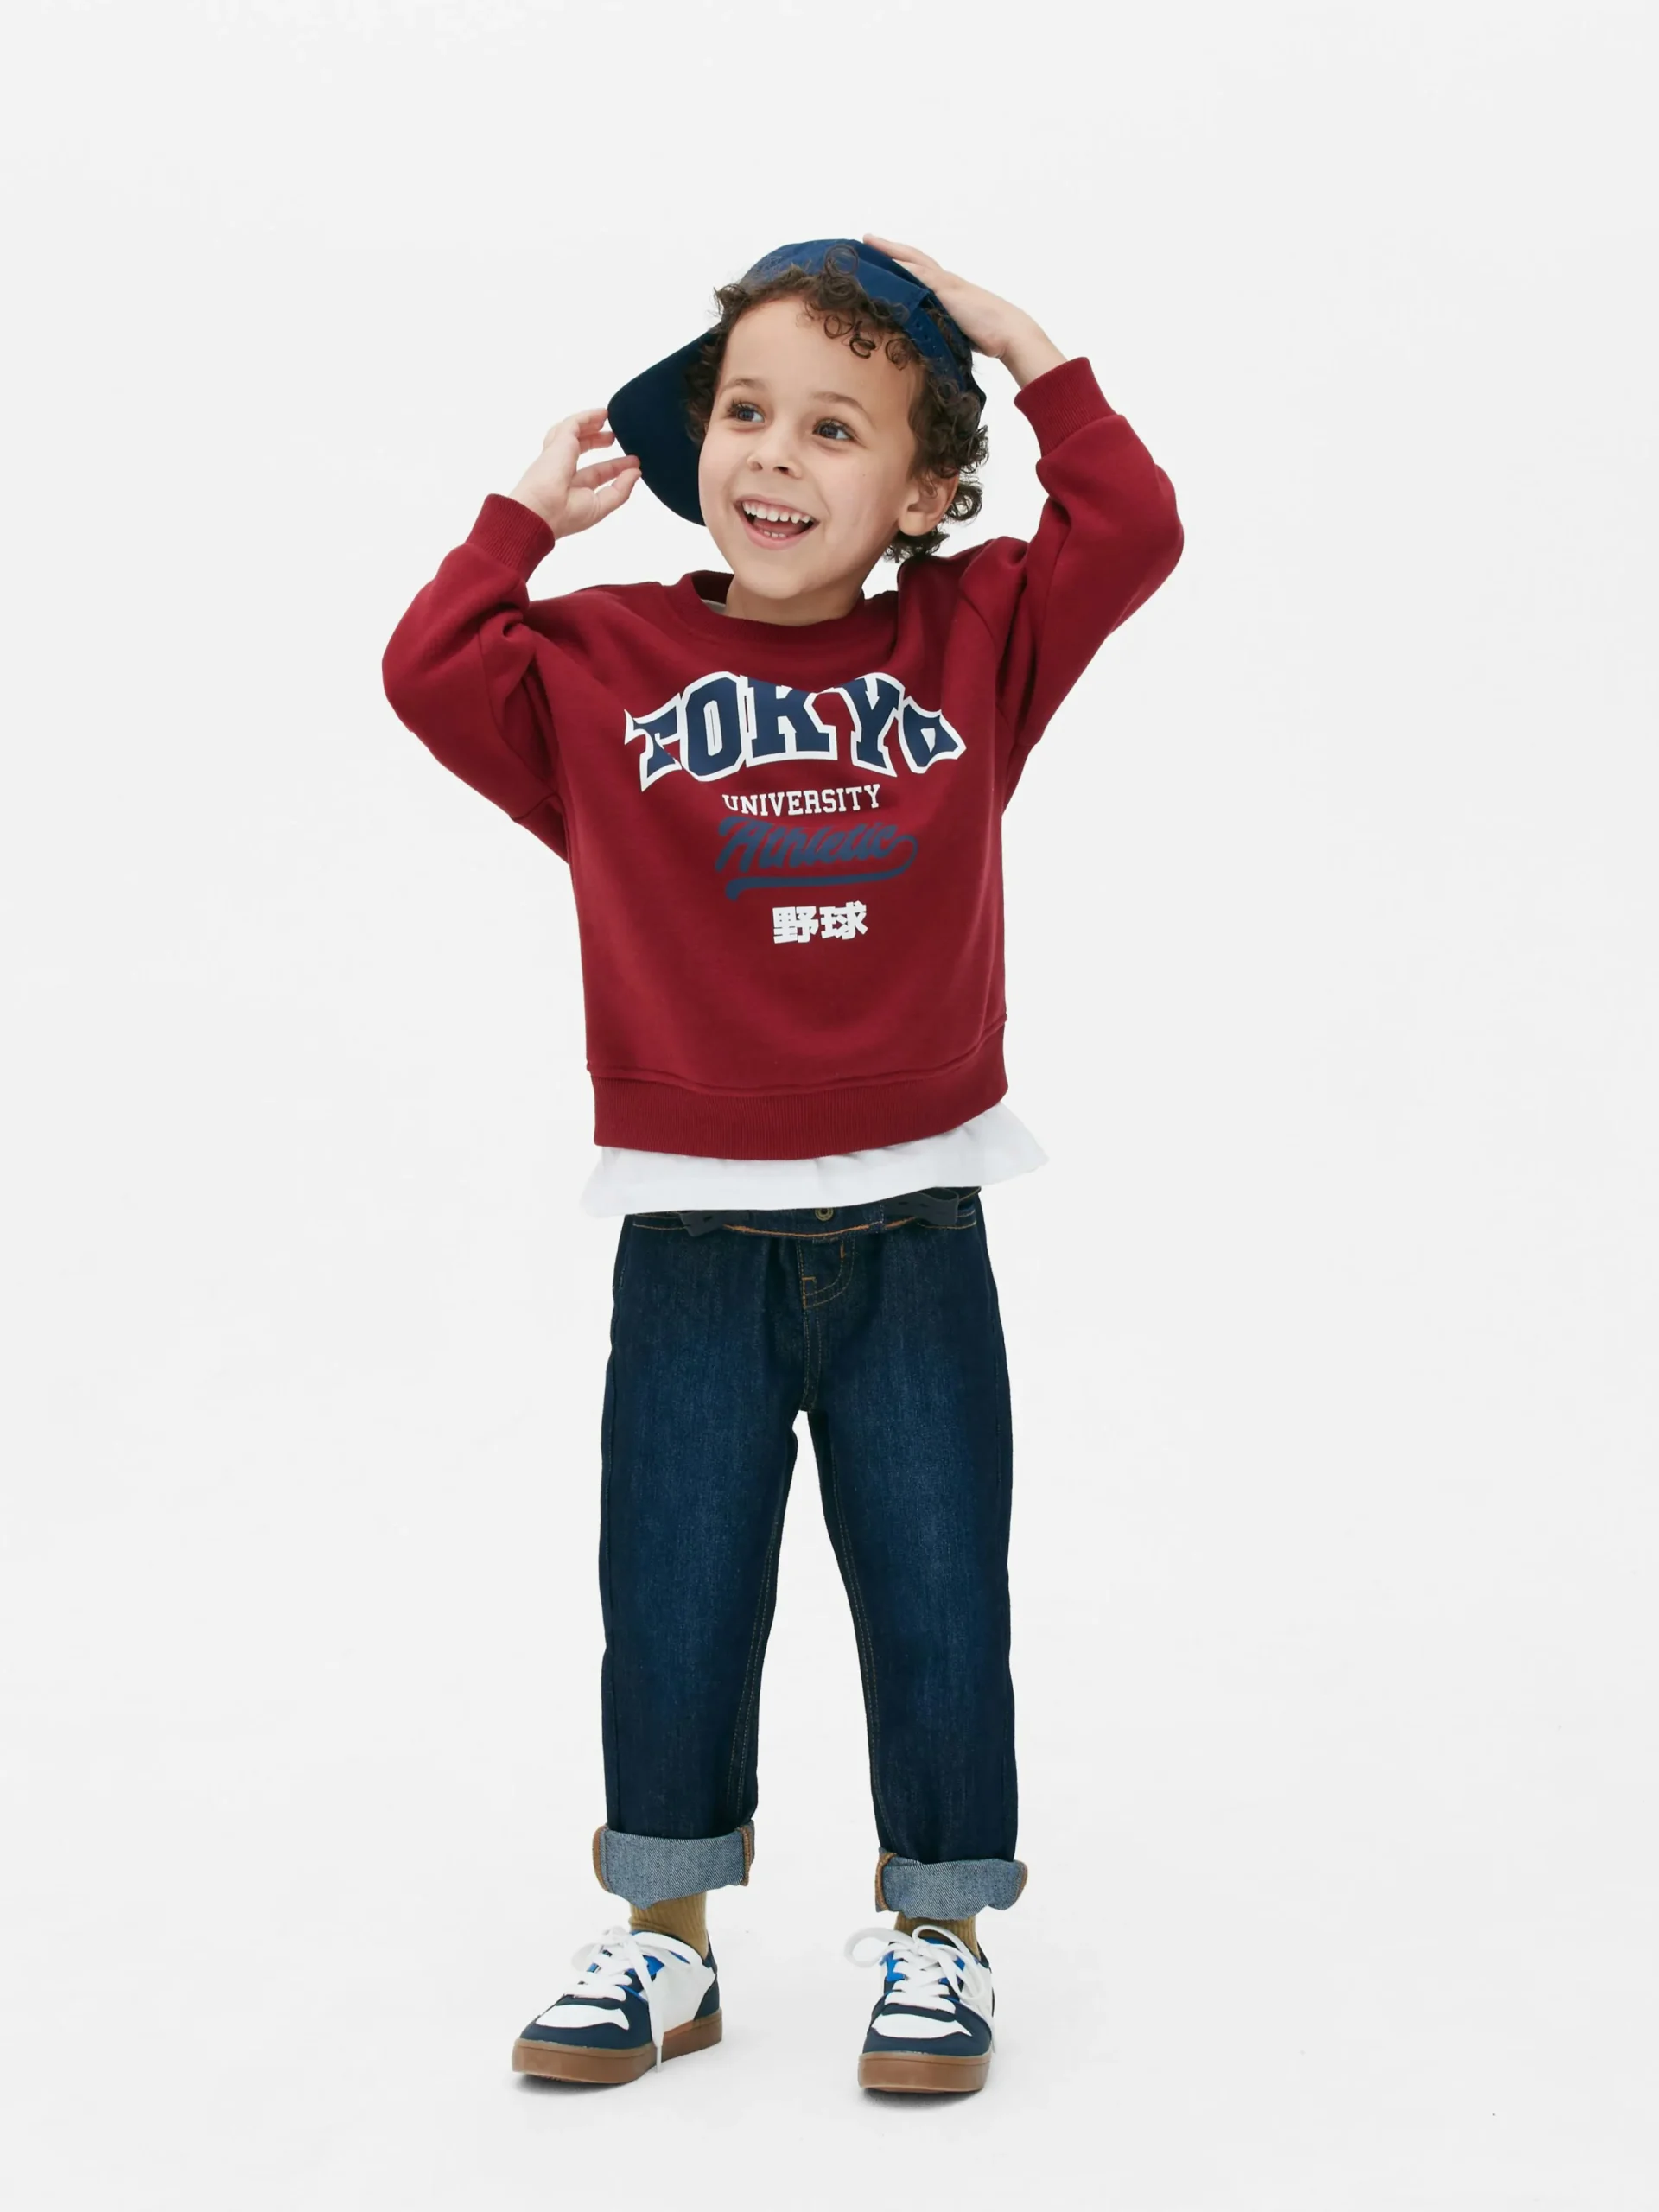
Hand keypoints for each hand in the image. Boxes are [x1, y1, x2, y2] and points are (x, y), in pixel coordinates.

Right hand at [509, 408, 641, 536]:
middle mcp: (563, 470)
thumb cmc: (565, 515)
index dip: (615, 467)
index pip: (597, 473)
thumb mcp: (601, 506)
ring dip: (590, 425)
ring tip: (605, 417)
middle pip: (583, 450)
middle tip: (616, 437)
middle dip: (599, 442)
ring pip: (573, 433)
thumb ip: (620, 490)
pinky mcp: (558, 442)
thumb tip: (636, 473)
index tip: (633, 463)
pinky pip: (573, 423)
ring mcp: (558, 455)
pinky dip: (587, 417)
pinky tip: (601, 413)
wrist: (540, 510)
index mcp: (572, 488)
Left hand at [860, 234, 1055, 370]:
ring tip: (869, 242)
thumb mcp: (957, 331)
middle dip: (890, 248)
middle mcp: (945, 281)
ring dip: (891, 251)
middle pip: (913, 258)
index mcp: (947, 291)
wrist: (1009, 332)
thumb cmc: (988, 336)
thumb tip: (926, 342)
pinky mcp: (948, 291)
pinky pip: (922, 275)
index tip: (881, 255)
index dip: (900, 262)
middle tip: (867, 238)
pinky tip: (887, 263)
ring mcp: (946, 284)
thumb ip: (942, 329)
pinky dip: (904, 268)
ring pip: (914, 261)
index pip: (919, 271)